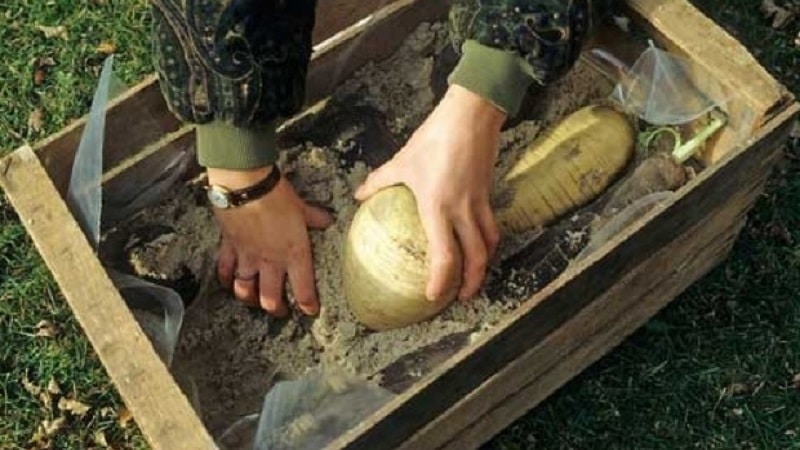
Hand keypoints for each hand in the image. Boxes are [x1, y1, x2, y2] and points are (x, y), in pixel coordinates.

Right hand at [209, 165, 332, 316]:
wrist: (245, 185)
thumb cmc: (277, 195)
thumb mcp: (303, 207)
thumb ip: (315, 218)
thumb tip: (327, 221)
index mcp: (294, 255)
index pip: (303, 290)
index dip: (307, 305)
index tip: (310, 311)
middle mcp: (271, 262)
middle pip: (270, 299)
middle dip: (276, 310)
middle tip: (281, 311)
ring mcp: (248, 257)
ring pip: (245, 291)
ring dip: (249, 300)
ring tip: (254, 301)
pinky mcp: (229, 248)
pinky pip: (225, 270)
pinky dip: (226, 279)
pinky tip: (228, 283)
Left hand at [354, 84, 505, 301]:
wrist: (471, 116)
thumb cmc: (434, 139)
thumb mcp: (402, 161)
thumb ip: (380, 181)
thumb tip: (360, 195)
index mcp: (438, 208)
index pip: (444, 256)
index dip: (441, 281)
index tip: (434, 297)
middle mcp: (462, 212)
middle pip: (476, 258)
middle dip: (471, 283)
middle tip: (461, 297)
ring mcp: (479, 204)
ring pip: (488, 244)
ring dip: (483, 264)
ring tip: (474, 276)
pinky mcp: (488, 194)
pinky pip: (491, 225)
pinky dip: (487, 240)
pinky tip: (479, 242)